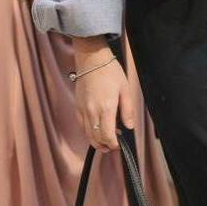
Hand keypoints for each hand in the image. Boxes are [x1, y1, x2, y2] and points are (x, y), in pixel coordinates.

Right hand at [71, 37, 134, 151]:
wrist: (92, 59)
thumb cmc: (110, 72)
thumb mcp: (125, 89)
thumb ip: (128, 110)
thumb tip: (129, 127)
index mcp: (106, 107)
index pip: (107, 135)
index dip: (113, 144)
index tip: (118, 145)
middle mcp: (92, 111)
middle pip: (95, 138)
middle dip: (104, 145)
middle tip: (112, 146)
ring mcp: (83, 109)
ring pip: (87, 133)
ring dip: (96, 140)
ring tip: (105, 141)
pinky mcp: (77, 106)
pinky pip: (81, 124)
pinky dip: (88, 131)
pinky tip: (96, 129)